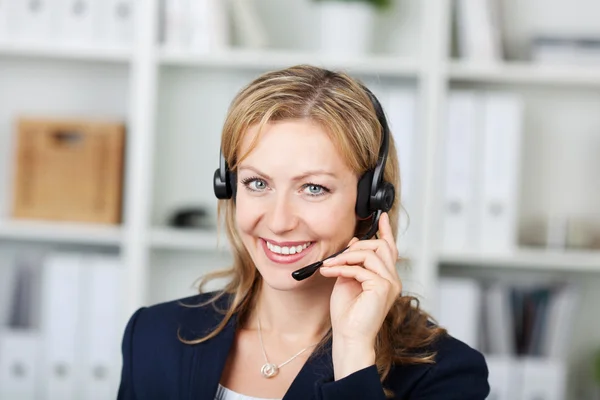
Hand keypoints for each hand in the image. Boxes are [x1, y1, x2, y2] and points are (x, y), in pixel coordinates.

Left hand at [319, 212, 401, 377]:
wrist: (349, 335)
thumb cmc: (348, 312)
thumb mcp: (348, 279)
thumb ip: (353, 261)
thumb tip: (355, 241)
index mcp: (386, 277)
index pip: (390, 248)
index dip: (386, 231)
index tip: (382, 217)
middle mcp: (392, 279)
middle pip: (381, 246)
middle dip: (356, 246)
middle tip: (336, 257)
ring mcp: (390, 283)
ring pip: (370, 254)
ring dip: (345, 257)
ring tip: (330, 266)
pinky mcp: (382, 287)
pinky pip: (361, 268)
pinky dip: (343, 268)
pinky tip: (330, 273)